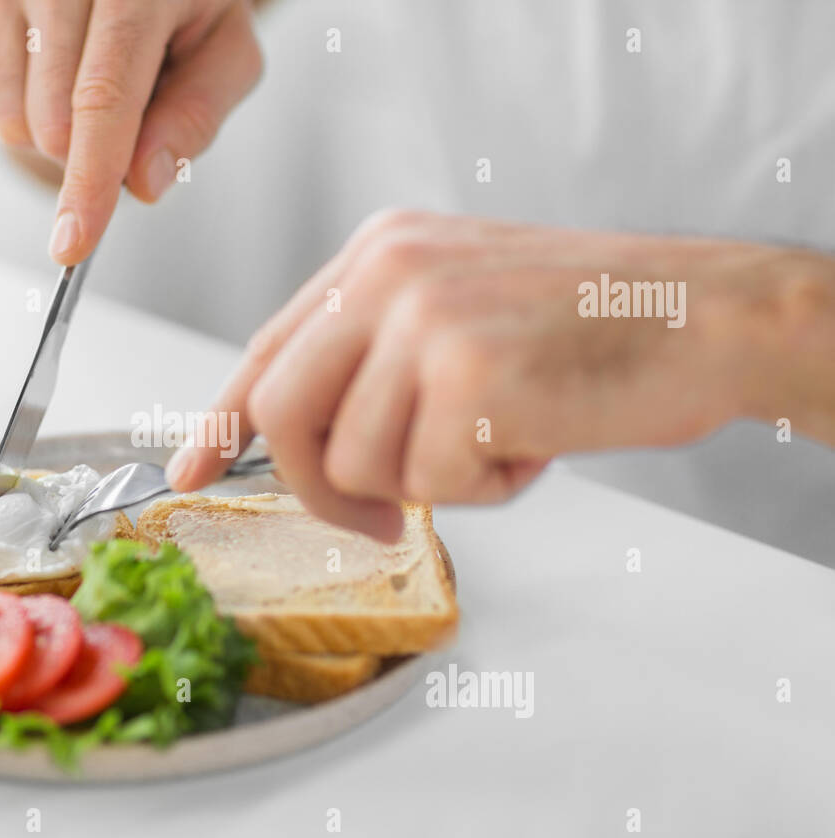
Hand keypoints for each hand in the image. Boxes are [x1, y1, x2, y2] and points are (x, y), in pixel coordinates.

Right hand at [0, 0, 261, 263]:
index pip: (103, 97)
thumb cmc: (180, 6)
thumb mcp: (223, 50)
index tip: (72, 244)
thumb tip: (142, 183)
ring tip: (73, 75)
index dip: (89, 180)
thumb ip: (196, 116)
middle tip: (118, 111)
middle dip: (87, 154)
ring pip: (5, 115)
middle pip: (52, 123)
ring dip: (42, 129)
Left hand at [166, 210, 834, 539]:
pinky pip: (432, 480)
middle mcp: (387, 273)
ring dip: (430, 482)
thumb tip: (314, 447)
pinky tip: (536, 438)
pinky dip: (484, 485)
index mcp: (377, 254)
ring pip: (358, 463)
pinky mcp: (468, 373)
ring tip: (502, 438)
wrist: (709, 313)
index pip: (266, 347)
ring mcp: (424, 319)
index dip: (221, 419)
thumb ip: (379, 362)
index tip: (192, 469)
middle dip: (322, 489)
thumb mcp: (460, 309)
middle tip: (373, 519)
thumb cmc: (588, 326)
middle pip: (282, 414)